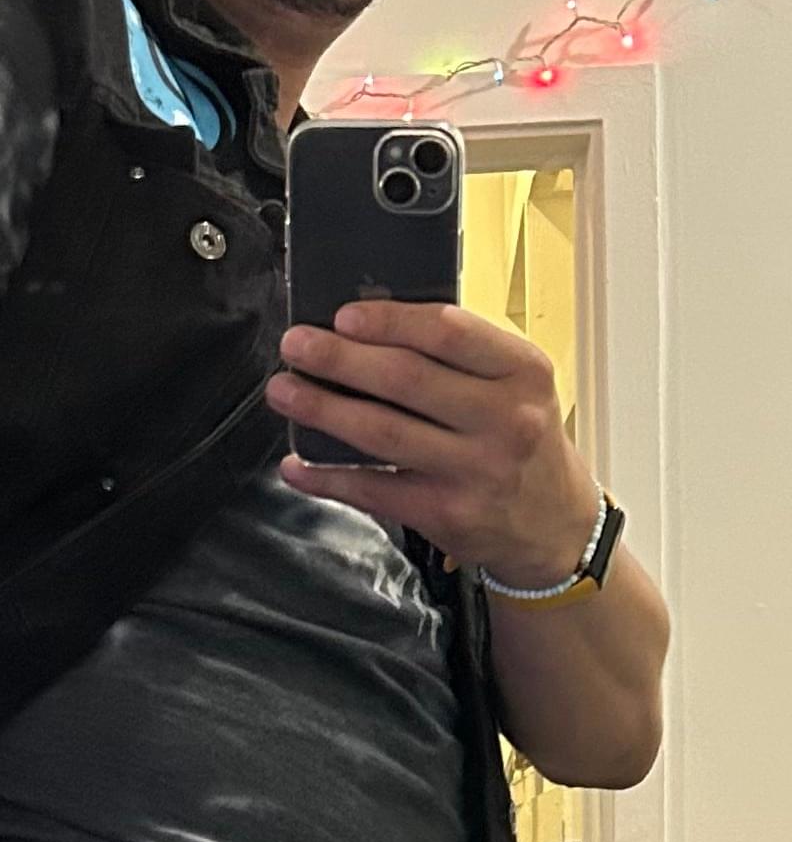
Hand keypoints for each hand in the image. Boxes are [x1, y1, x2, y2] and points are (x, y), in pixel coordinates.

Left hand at [269, 302, 600, 585]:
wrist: (556, 525)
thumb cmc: (524, 442)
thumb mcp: (518, 386)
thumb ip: (462, 357)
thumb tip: (373, 331)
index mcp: (522, 371)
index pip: (448, 331)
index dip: (389, 321)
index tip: (343, 316)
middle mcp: (504, 419)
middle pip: (406, 379)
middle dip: (339, 358)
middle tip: (296, 345)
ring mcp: (475, 470)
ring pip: (383, 432)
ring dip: (323, 409)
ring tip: (285, 391)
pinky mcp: (447, 514)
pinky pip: (374, 490)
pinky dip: (328, 477)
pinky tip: (298, 464)